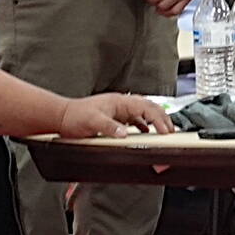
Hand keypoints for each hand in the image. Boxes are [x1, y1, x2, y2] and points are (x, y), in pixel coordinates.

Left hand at [59, 92, 173, 137]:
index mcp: (120, 102)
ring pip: (144, 113)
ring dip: (155, 121)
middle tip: (172, 131)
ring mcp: (119, 110)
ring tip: (164, 131)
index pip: (147, 108)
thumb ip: (110, 127)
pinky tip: (145, 133)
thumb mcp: (93, 122)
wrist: (62, 117)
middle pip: (150, 108)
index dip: (160, 119)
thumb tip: (125, 133)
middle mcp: (122, 104)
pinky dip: (144, 126)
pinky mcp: (115, 117)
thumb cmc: (75, 116)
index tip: (167, 131)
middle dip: (163, 119)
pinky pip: (135, 120)